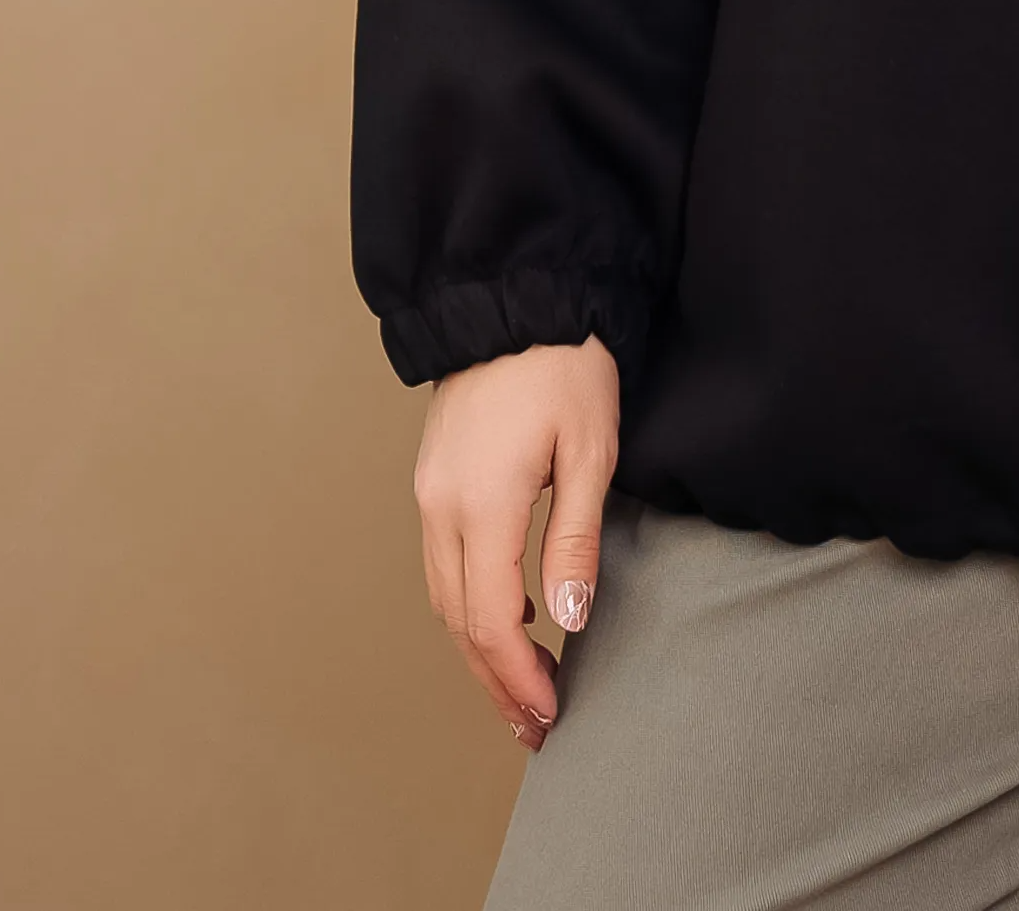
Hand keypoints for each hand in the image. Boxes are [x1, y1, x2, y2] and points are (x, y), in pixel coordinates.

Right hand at [413, 336, 619, 748]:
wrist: (519, 296)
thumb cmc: (565, 365)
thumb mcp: (589, 451)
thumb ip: (574, 540)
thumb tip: (567, 622)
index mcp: (479, 504)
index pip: (491, 620)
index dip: (518, 676)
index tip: (549, 712)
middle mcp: (439, 507)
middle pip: (460, 622)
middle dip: (496, 680)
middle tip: (536, 723)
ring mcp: (429, 493)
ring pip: (445, 597)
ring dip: (480, 648)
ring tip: (523, 687)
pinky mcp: (433, 478)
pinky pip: (443, 563)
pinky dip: (471, 604)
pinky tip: (513, 615)